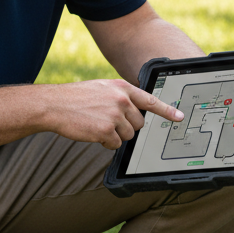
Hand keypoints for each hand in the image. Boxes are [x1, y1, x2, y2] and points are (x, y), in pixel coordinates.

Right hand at [42, 79, 183, 148]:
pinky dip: (105, 142)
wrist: (54, 104)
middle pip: (139, 123)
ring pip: (128, 135)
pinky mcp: (105, 131)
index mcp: (121, 88)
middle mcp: (121, 101)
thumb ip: (121, 96)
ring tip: (97, 124)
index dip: (167, 110)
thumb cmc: (76, 97)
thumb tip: (135, 111)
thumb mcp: (102, 88)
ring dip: (115, 135)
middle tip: (109, 121)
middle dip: (127, 127)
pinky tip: (92, 132)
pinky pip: (115, 144)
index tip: (179, 117)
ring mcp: (114, 116)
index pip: (150, 100)